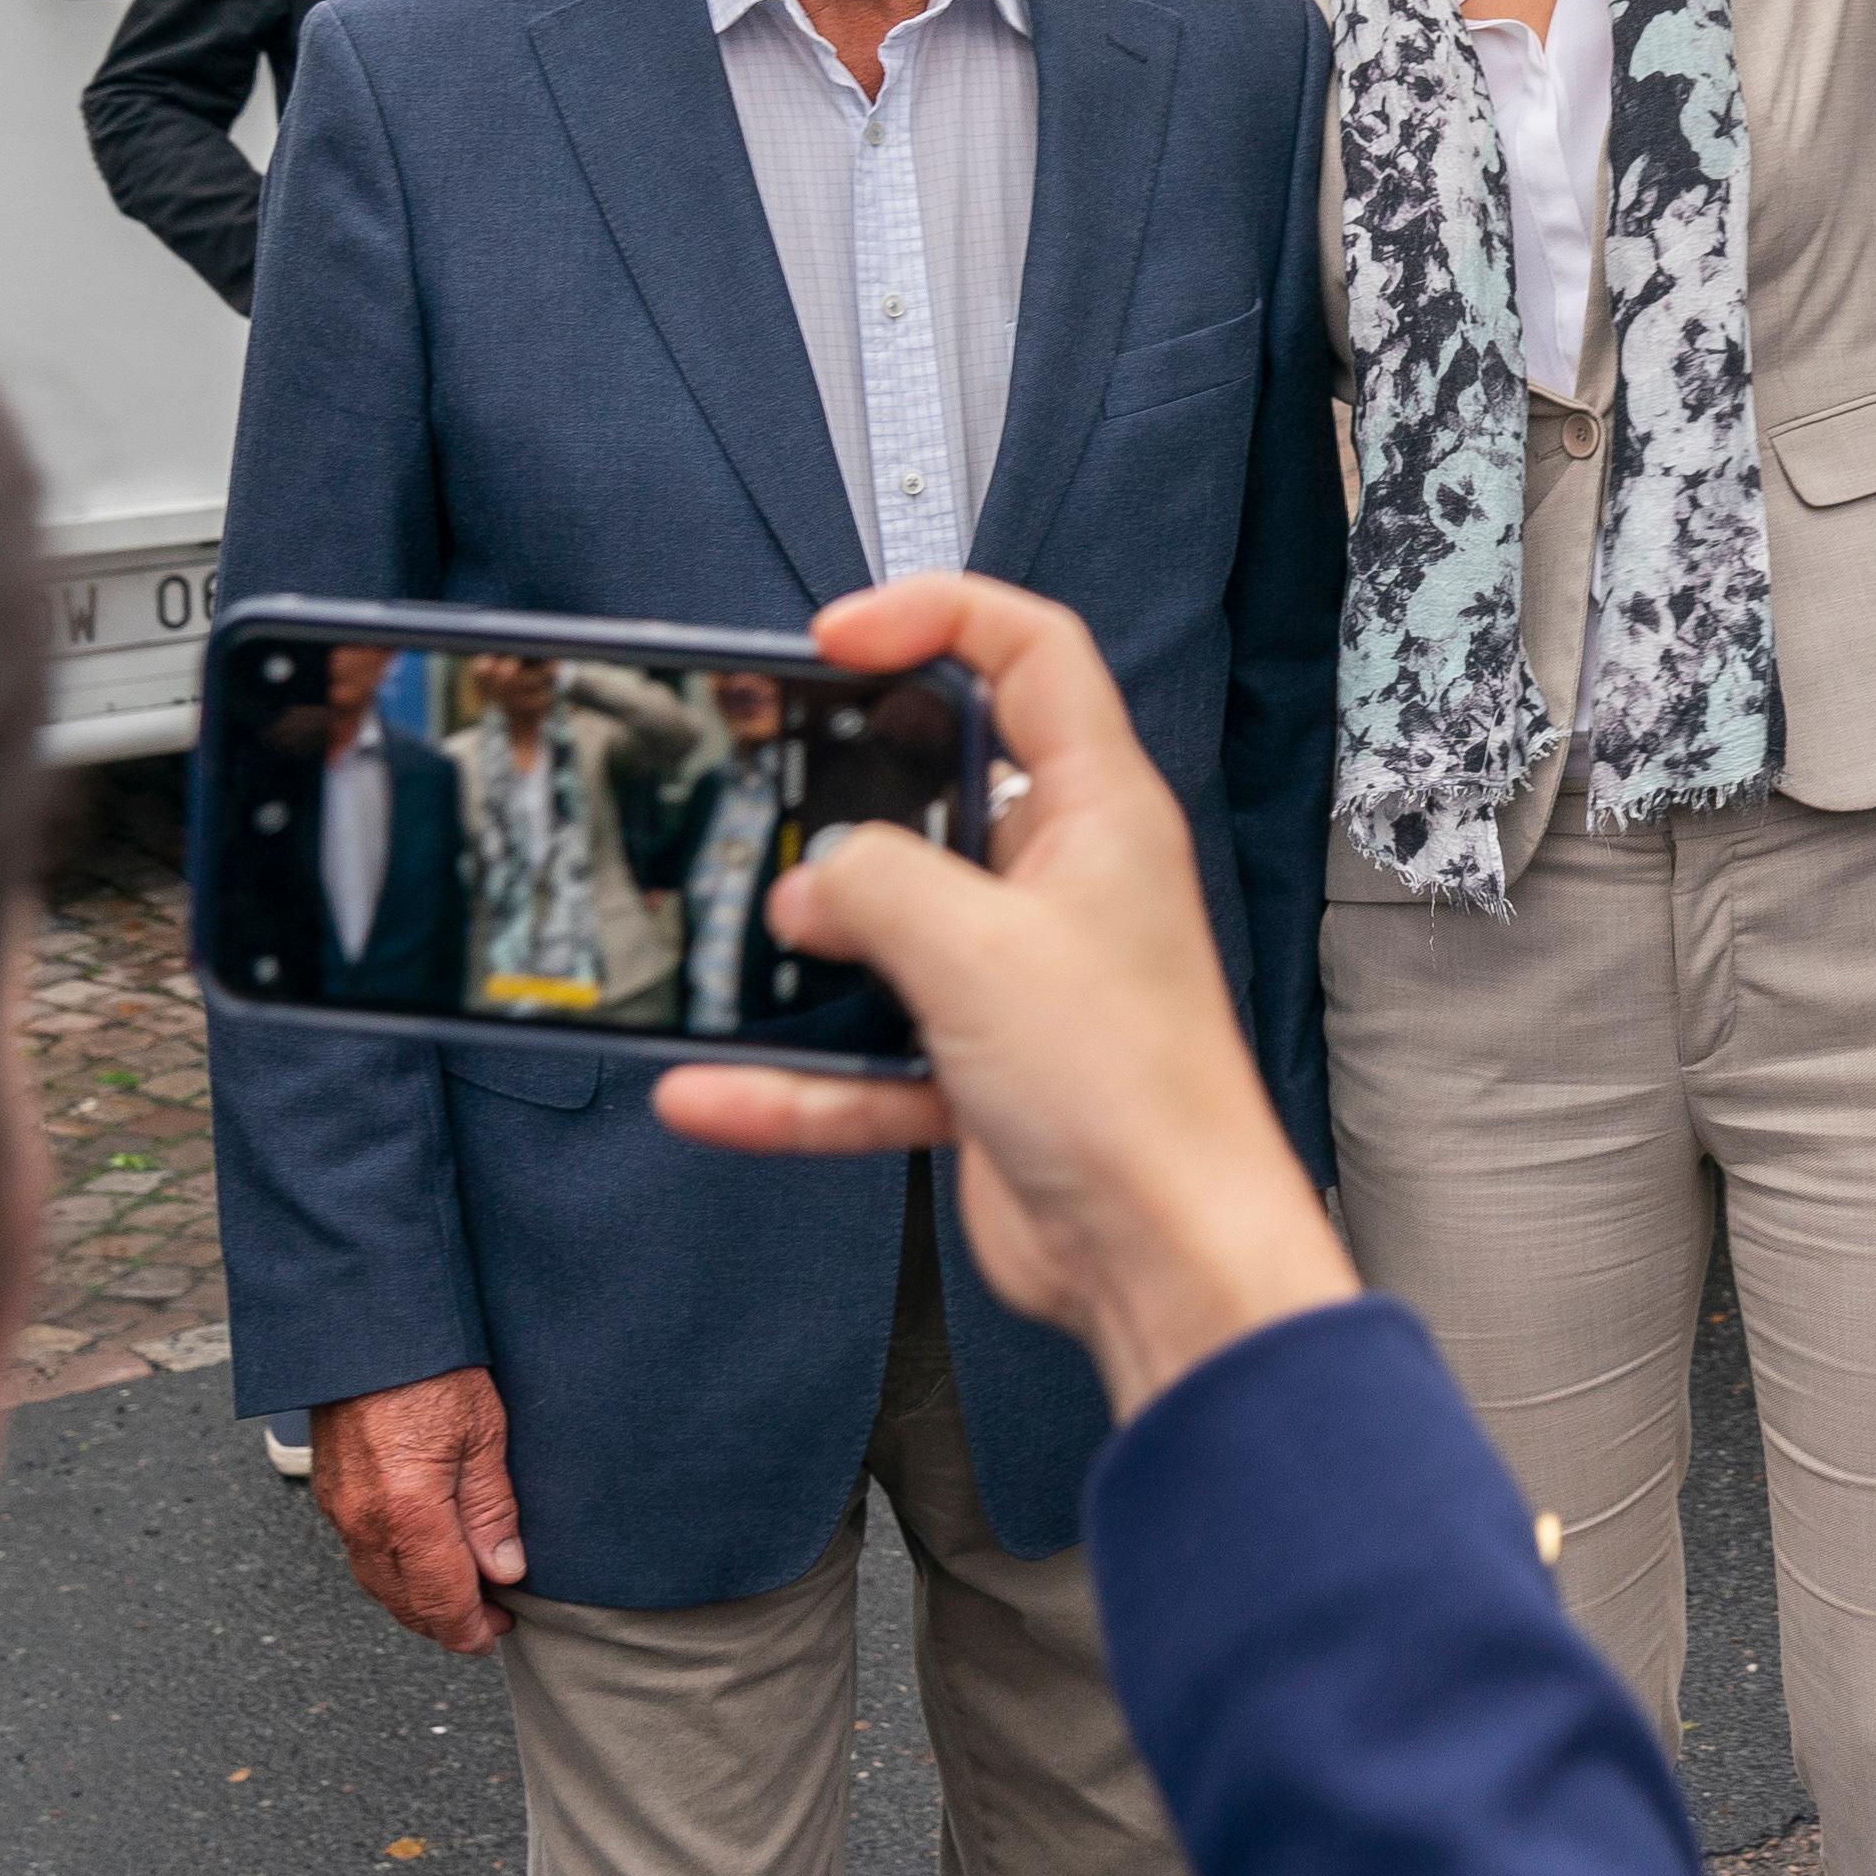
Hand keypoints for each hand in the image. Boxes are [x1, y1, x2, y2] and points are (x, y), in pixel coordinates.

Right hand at [314, 1367, 525, 1652]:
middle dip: (446, 1623)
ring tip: (459, 1600)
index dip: (469, 1629)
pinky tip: (419, 1565)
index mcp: (408, 1512)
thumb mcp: (484, 1434)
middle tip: (488, 1624)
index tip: (495, 1635)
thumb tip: (504, 1571)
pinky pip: (361, 1554)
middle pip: (404, 1602)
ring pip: (378, 1584)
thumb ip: (491, 1510)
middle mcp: (365, 1520)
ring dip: (417, 1603)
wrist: (367, 1327)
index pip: (441, 1599)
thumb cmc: (431, 1370)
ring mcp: (340, 1509)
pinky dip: (393, 1574)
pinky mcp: (330, 1492)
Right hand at [653, 574, 1355, 1408]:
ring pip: (890, 933)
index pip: (1031, 653)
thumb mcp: (977, 950)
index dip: (935, 618)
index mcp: (1097, 809)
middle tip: (753, 795)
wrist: (1165, 1257)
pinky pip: (867, 1057)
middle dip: (842, 800)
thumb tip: (808, 886)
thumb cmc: (1126, 1089)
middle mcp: (1063, 879)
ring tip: (718, 948)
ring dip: (806, 953)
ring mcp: (1022, 977)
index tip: (830, 641)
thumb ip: (876, 888)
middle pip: (939, 790)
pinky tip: (710, 1089)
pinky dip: (795, 1078)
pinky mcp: (985, 1070)